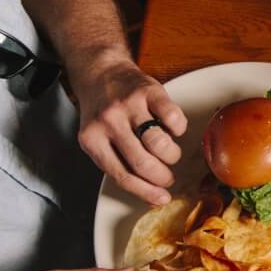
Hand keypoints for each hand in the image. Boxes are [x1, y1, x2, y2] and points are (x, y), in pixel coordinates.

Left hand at [74, 55, 187, 205]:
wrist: (100, 72)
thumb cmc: (102, 111)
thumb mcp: (96, 137)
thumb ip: (116, 161)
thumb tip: (148, 192)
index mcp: (91, 140)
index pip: (122, 175)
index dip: (146, 191)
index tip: (162, 198)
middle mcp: (108, 123)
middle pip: (143, 163)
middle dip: (162, 177)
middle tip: (168, 177)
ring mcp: (129, 106)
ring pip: (160, 143)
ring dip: (171, 155)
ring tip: (170, 153)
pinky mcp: (149, 91)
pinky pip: (173, 117)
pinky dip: (179, 128)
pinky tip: (173, 129)